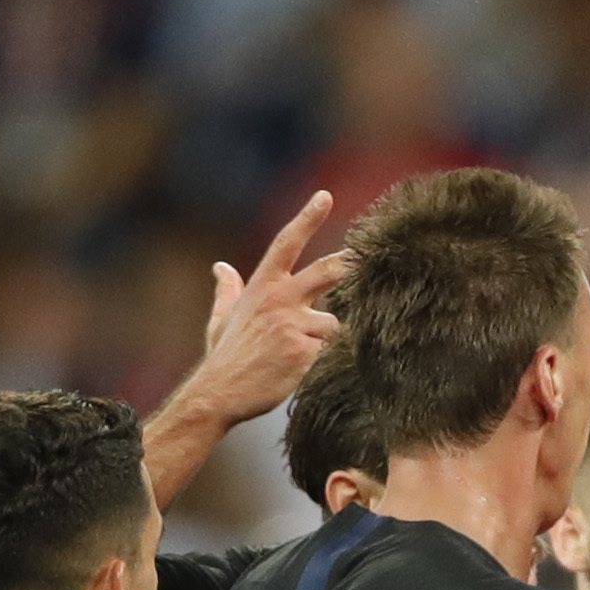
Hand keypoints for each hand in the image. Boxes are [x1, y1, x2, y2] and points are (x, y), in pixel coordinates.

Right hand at [177, 191, 346, 431]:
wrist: (220, 393)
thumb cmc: (225, 357)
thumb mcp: (221, 319)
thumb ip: (227, 291)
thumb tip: (220, 267)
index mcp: (262, 287)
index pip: (286, 243)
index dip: (306, 218)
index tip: (324, 197)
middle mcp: (279, 299)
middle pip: (327, 271)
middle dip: (351, 264)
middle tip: (370, 256)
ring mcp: (293, 325)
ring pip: (335, 324)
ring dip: (331, 340)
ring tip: (308, 358)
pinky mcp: (305, 353)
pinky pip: (332, 352)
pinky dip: (330, 362)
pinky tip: (313, 373)